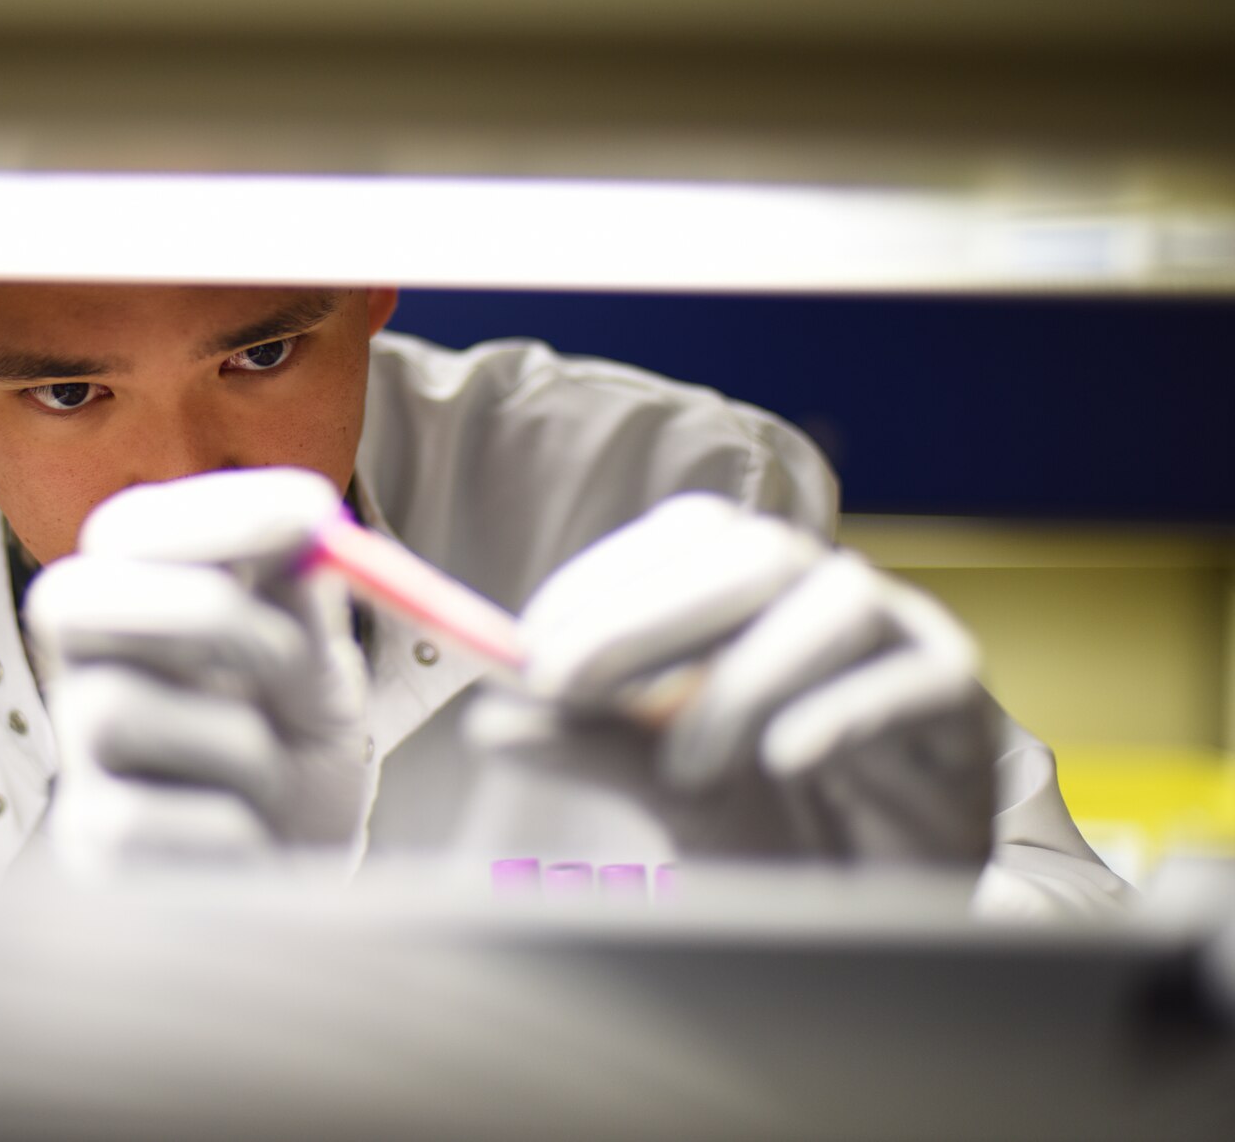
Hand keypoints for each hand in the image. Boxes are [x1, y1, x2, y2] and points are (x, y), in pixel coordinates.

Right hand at [23, 468, 374, 876]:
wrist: (302, 894)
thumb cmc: (300, 772)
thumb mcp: (320, 679)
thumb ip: (307, 608)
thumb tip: (314, 531)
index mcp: (140, 616)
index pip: (126, 532)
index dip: (211, 513)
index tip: (314, 514)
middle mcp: (89, 679)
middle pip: (71, 598)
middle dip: (193, 608)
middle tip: (292, 655)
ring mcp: (78, 766)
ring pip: (114, 709)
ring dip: (236, 743)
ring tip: (273, 779)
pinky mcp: (87, 853)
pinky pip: (144, 819)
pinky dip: (233, 829)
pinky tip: (252, 842)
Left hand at [469, 494, 994, 863]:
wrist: (881, 917)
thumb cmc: (776, 830)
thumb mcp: (667, 788)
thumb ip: (591, 746)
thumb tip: (492, 719)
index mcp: (762, 591)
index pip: (688, 537)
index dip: (605, 579)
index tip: (530, 647)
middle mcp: (831, 595)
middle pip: (752, 553)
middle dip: (648, 615)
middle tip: (566, 684)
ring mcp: (906, 642)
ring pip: (834, 603)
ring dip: (741, 679)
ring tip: (685, 767)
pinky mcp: (963, 711)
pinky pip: (912, 686)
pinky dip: (841, 715)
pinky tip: (783, 759)